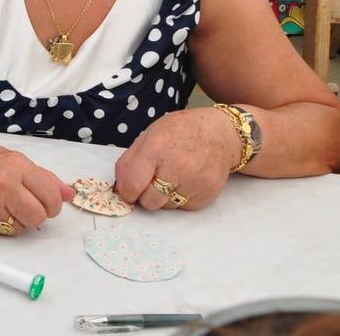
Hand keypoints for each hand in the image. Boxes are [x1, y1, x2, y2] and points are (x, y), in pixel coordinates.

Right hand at [0, 140, 72, 233]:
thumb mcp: (8, 158)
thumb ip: (40, 176)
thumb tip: (69, 194)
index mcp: (14, 166)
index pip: (50, 195)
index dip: (52, 203)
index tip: (46, 203)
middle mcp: (3, 185)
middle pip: (39, 216)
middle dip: (36, 215)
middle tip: (25, 207)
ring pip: (21, 228)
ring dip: (17, 222)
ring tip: (1, 206)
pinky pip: (0, 232)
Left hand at [114, 108, 239, 211]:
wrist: (220, 134)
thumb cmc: (180, 131)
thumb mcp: (149, 135)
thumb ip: (130, 161)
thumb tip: (120, 188)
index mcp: (156, 148)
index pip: (132, 184)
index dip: (126, 191)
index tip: (128, 190)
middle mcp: (177, 167)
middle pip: (149, 202)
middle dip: (145, 195)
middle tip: (151, 181)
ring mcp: (195, 182)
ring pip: (166, 207)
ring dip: (163, 197)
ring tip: (171, 177)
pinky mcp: (208, 194)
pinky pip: (184, 207)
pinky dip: (180, 198)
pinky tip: (185, 181)